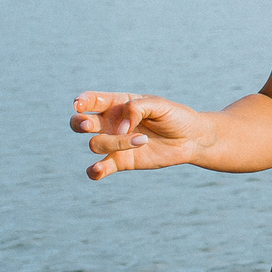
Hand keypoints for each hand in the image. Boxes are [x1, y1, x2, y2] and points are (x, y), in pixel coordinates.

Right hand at [71, 91, 215, 179]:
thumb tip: (120, 127)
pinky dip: (94, 171)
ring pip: (96, 144)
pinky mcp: (122, 162)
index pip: (93, 100)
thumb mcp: (159, 105)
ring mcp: (115, 143)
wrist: (192, 139)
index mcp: (118, 104)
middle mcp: (112, 123)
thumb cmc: (176, 117)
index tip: (79, 105)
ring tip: (143, 140)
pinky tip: (97, 170)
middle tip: (90, 125)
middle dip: (80, 123)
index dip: (81, 101)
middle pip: (81, 123)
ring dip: (115, 143)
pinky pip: (100, 169)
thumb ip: (137, 108)